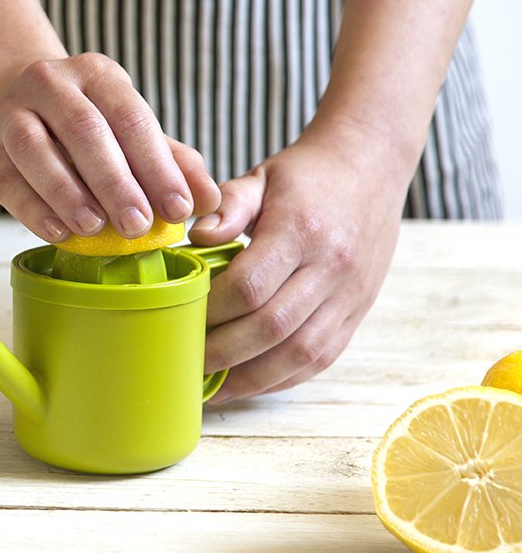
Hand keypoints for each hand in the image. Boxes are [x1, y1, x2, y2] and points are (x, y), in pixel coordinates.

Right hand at [0, 53, 219, 241]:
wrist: (6, 100)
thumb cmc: (81, 124)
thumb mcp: (128, 129)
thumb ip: (171, 162)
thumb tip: (211, 201)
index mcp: (96, 74)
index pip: (132, 118)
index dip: (157, 166)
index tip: (180, 209)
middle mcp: (50, 83)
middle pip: (85, 131)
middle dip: (116, 182)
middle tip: (139, 226)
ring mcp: (10, 112)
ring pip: (37, 150)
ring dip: (69, 193)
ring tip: (96, 228)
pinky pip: (8, 180)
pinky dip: (34, 209)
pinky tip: (60, 232)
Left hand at [188, 127, 404, 402]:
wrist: (371, 166)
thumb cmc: (306, 175)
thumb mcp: (260, 177)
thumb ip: (228, 206)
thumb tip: (197, 239)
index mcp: (301, 230)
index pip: (250, 286)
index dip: (211, 309)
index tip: (180, 315)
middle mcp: (332, 267)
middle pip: (271, 327)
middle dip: (223, 353)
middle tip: (184, 360)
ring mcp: (350, 294)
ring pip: (300, 353)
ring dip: (251, 377)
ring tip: (212, 386)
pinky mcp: (357, 311)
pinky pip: (321, 358)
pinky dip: (282, 377)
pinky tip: (249, 380)